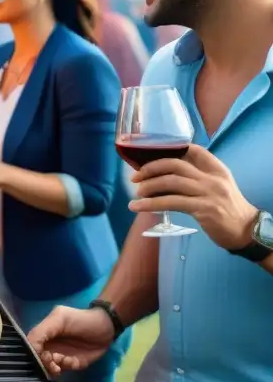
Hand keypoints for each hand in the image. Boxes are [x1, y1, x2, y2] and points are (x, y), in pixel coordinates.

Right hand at [27, 306, 115, 375]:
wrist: (106, 327)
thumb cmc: (81, 319)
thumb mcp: (59, 318)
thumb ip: (41, 331)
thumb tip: (29, 348)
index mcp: (43, 333)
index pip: (30, 345)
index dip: (32, 352)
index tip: (40, 356)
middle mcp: (49, 345)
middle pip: (38, 358)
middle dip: (44, 362)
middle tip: (53, 362)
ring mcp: (60, 355)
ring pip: (50, 366)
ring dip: (55, 366)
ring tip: (64, 361)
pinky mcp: (72, 363)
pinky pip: (65, 369)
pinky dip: (68, 366)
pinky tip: (74, 361)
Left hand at [129, 144, 255, 249]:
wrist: (246, 231)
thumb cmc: (227, 209)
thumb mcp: (217, 187)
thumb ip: (198, 177)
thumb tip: (164, 174)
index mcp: (217, 169)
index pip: (193, 150)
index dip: (169, 150)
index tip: (150, 157)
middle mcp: (213, 178)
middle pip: (176, 164)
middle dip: (151, 168)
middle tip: (135, 177)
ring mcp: (208, 193)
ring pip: (171, 182)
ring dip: (148, 186)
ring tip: (136, 193)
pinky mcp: (203, 209)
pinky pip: (171, 203)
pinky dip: (151, 204)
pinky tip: (137, 206)